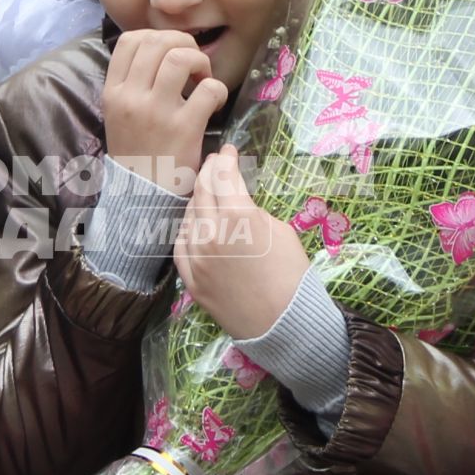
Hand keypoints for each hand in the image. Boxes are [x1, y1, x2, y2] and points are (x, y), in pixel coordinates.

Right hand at [103, 30, 227, 191]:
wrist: (142, 196)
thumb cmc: (136, 151)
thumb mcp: (119, 114)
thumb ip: (132, 83)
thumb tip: (160, 48)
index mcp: (113, 92)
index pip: (130, 40)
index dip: (156, 36)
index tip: (169, 52)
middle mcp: (131, 98)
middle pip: (157, 41)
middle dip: (182, 44)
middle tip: (192, 64)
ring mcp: (156, 112)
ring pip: (180, 57)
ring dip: (199, 61)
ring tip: (202, 78)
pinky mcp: (184, 128)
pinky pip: (208, 89)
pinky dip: (218, 89)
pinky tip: (214, 103)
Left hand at [174, 146, 310, 339]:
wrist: (284, 324)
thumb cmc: (293, 275)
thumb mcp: (281, 231)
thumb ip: (252, 210)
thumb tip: (237, 200)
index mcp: (236, 216)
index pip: (223, 176)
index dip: (226, 159)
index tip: (229, 151)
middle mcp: (209, 233)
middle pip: (202, 192)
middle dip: (210, 173)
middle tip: (216, 163)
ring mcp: (196, 257)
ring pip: (188, 217)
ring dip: (197, 200)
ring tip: (207, 192)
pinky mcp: (190, 279)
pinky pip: (181, 245)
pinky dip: (188, 230)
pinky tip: (195, 224)